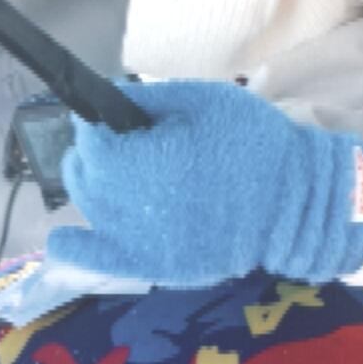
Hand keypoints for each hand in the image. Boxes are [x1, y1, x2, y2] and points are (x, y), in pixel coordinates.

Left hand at [42, 78, 362, 289]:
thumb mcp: (199, 99)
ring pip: (90, 208)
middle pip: (85, 174)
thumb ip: (143, 98)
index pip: (91, 138)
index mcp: (149, 159)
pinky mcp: (158, 266)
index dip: (95, 123)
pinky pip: (100, 260)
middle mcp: (137, 205)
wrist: (297, 202)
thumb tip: (99, 96)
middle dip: (92, 152)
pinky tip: (65, 240)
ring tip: (117, 175)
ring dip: (92, 185)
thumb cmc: (251, 142)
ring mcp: (144, 242)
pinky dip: (77, 249)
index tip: (110, 118)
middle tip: (116, 142)